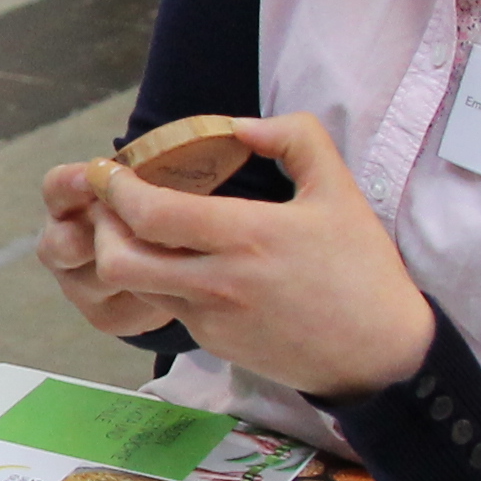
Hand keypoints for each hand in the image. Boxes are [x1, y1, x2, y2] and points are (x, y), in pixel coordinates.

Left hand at [66, 114, 435, 402]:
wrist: (380, 355)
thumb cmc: (361, 268)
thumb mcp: (339, 190)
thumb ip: (297, 139)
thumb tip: (242, 126)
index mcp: (247, 236)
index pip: (151, 215)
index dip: (115, 190)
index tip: (106, 170)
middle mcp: (219, 281)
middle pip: (119, 262)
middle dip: (99, 230)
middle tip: (109, 205)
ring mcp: (211, 318)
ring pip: (134, 290)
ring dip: (122, 258)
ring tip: (134, 230)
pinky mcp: (213, 343)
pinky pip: (167, 307)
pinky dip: (157, 282)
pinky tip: (174, 262)